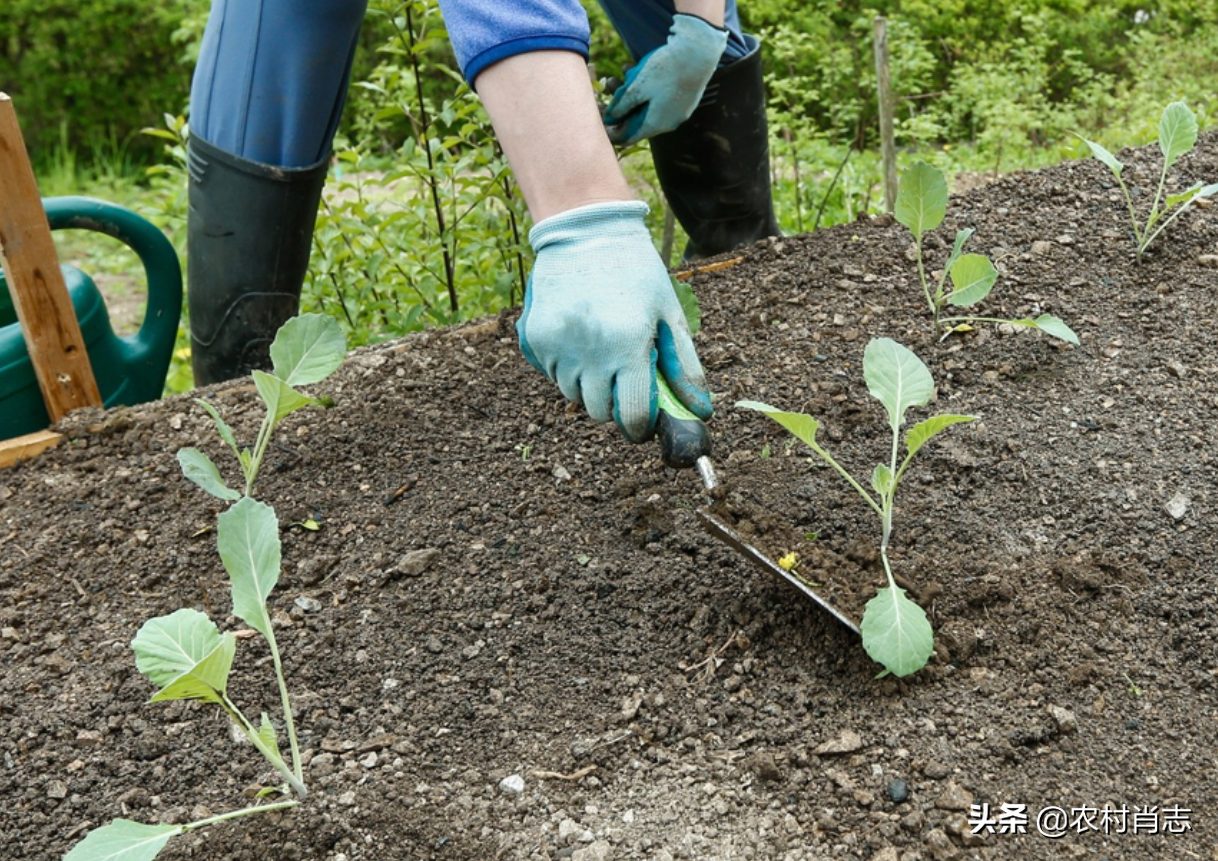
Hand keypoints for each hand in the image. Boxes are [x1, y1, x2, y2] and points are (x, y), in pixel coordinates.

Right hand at [517, 201, 712, 441]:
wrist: (586, 231)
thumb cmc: (636, 273)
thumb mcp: (669, 314)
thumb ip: (685, 366)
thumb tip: (699, 411)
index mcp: (627, 344)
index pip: (632, 415)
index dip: (641, 425)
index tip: (644, 420)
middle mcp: (588, 350)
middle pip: (599, 412)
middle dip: (615, 404)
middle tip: (624, 377)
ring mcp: (557, 345)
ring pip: (573, 396)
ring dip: (590, 386)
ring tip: (602, 350)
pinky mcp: (535, 338)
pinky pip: (552, 374)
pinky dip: (568, 368)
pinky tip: (580, 338)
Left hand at [603, 14, 727, 146]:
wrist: (698, 51)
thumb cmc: (665, 70)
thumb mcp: (637, 88)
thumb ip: (621, 105)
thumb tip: (610, 118)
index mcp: (655, 125)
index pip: (628, 137)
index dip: (611, 130)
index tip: (599, 118)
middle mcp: (668, 122)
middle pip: (637, 120)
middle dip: (620, 105)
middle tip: (609, 86)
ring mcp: (678, 110)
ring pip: (648, 105)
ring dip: (632, 91)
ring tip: (622, 73)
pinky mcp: (683, 98)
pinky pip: (660, 97)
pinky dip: (646, 87)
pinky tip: (637, 69)